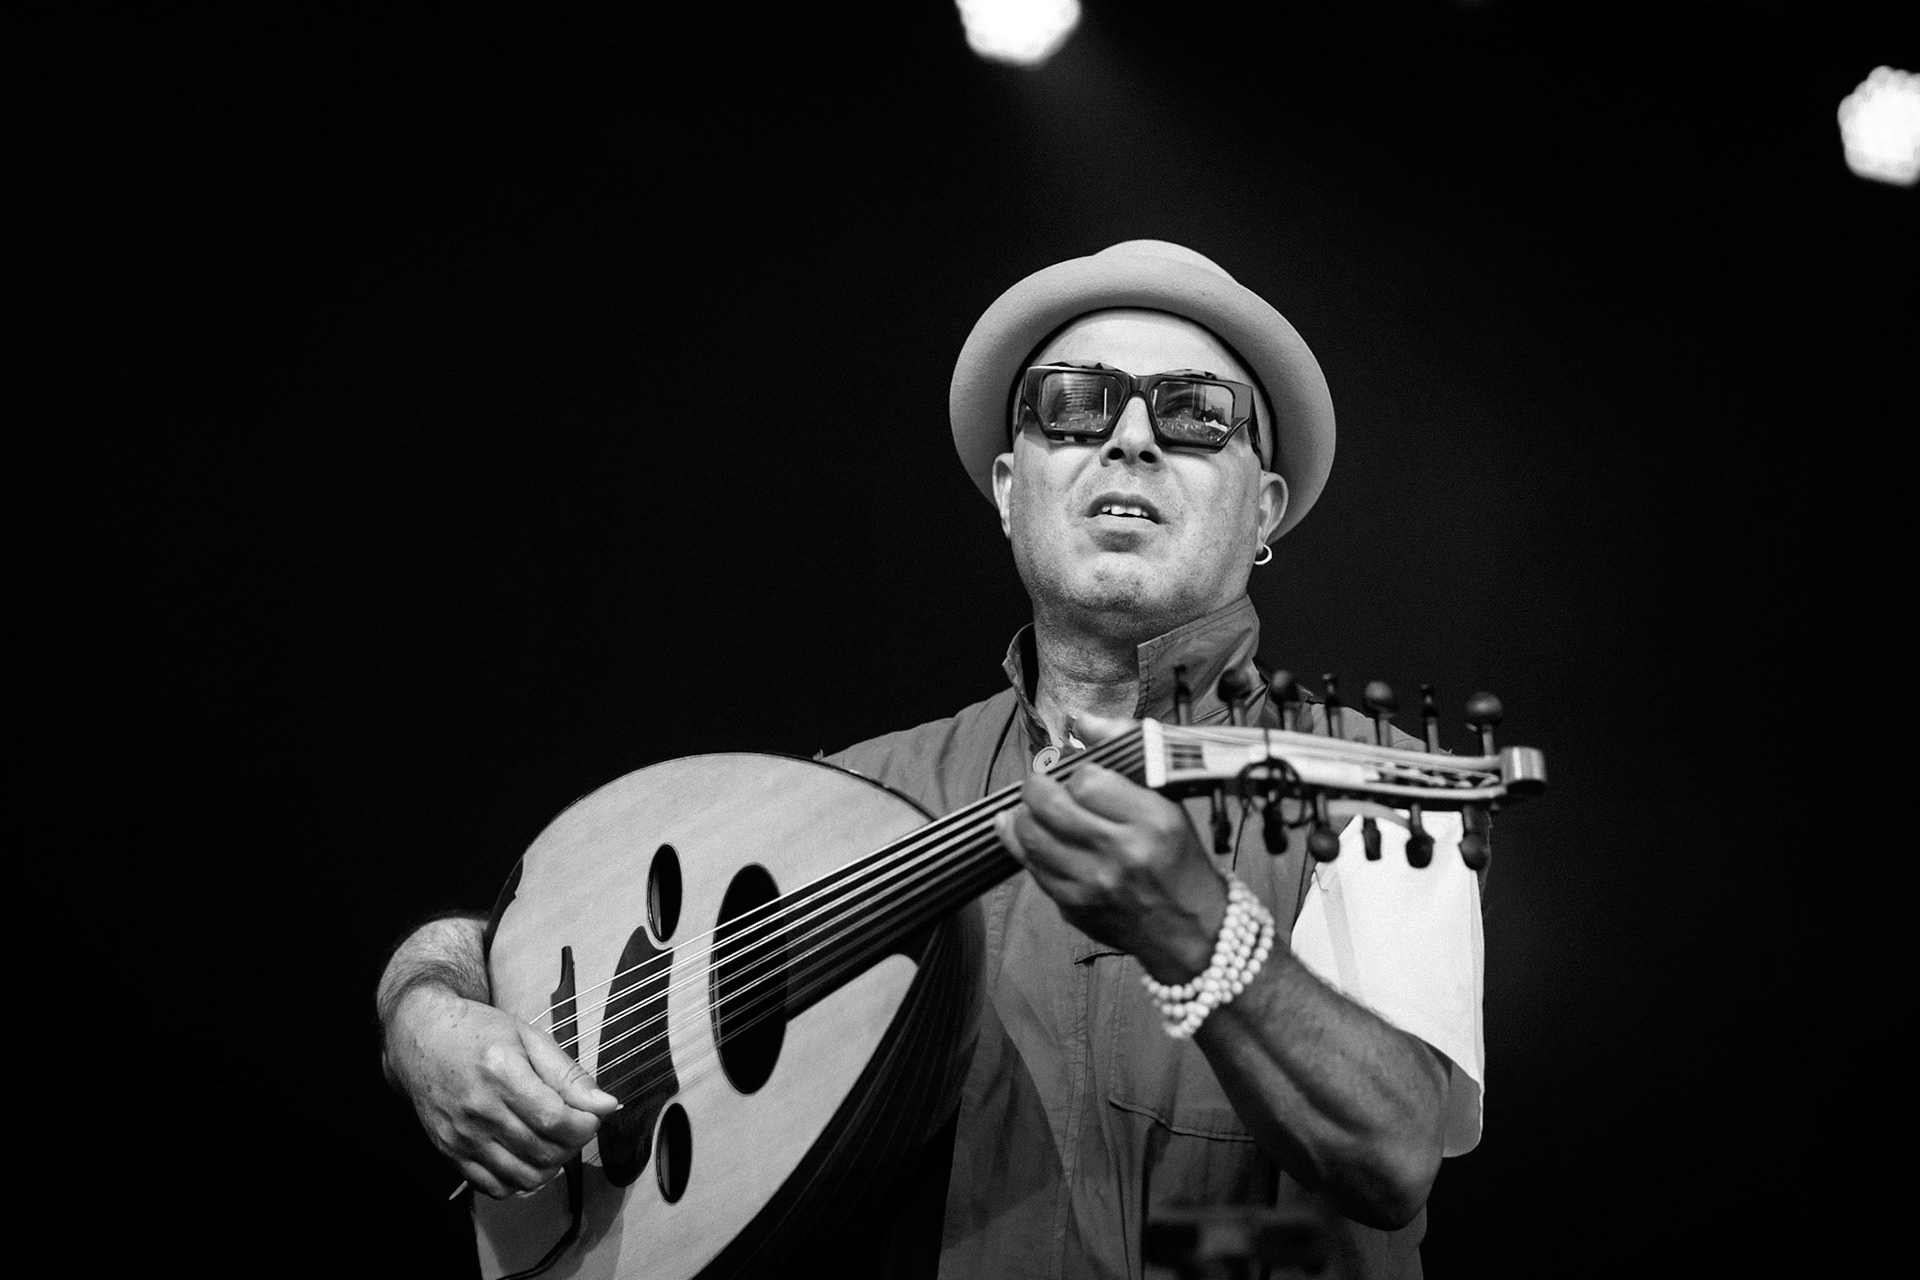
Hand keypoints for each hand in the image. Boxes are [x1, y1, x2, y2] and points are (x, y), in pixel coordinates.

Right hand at [384, 986, 620, 1197]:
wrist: (421, 1037)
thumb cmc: (478, 1031)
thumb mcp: (529, 1038)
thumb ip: (569, 1075)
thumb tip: (606, 1105)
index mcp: (501, 1072)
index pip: (556, 1120)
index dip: (585, 1125)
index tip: (592, 1116)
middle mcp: (479, 1109)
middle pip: (544, 1151)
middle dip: (573, 1145)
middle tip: (575, 1126)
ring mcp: (461, 1136)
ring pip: (524, 1177)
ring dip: (551, 1165)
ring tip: (553, 1141)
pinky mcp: (450, 1153)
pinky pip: (495, 1188)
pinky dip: (520, 1180)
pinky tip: (526, 1156)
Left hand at [994, 713, 1228, 982]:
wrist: (1191, 931)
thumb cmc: (1178, 858)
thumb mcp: (1167, 803)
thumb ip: (1124, 755)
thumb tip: (1080, 721)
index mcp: (1153, 822)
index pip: (1088, 780)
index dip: (1076, 772)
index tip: (1081, 776)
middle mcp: (1122, 854)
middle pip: (1050, 806)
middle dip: (1036, 786)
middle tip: (1040, 783)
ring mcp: (1093, 885)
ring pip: (1030, 836)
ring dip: (1023, 815)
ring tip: (1034, 808)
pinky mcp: (1074, 907)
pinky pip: (1030, 867)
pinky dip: (1020, 844)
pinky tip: (1022, 831)